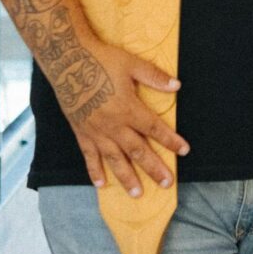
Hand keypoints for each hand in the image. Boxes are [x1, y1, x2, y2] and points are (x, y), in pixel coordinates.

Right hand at [55, 29, 189, 196]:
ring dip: (127, 177)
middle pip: (138, 150)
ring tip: (137, 193)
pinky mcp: (81, 132)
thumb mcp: (131, 64)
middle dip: (154, 167)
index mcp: (129, 108)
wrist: (68, 60)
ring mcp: (96, 131)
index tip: (184, 151)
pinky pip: (89, 156)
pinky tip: (101, 184)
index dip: (171, 140)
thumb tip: (177, 85)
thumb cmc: (101, 59)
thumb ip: (154, 76)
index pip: (154, 128)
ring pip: (115, 159)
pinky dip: (94, 170)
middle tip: (167, 183)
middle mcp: (114, 125)